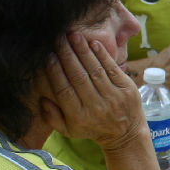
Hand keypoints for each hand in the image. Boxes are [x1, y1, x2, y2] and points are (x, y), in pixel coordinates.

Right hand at [41, 33, 145, 150]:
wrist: (126, 134)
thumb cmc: (93, 128)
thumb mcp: (69, 130)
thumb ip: (52, 116)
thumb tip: (42, 98)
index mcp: (79, 116)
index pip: (64, 90)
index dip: (55, 72)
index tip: (48, 55)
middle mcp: (96, 106)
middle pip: (79, 77)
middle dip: (68, 55)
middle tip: (59, 38)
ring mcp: (114, 97)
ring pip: (95, 70)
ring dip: (84, 51)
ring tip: (74, 36)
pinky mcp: (127, 89)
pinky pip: (112, 69)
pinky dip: (103, 55)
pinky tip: (93, 43)